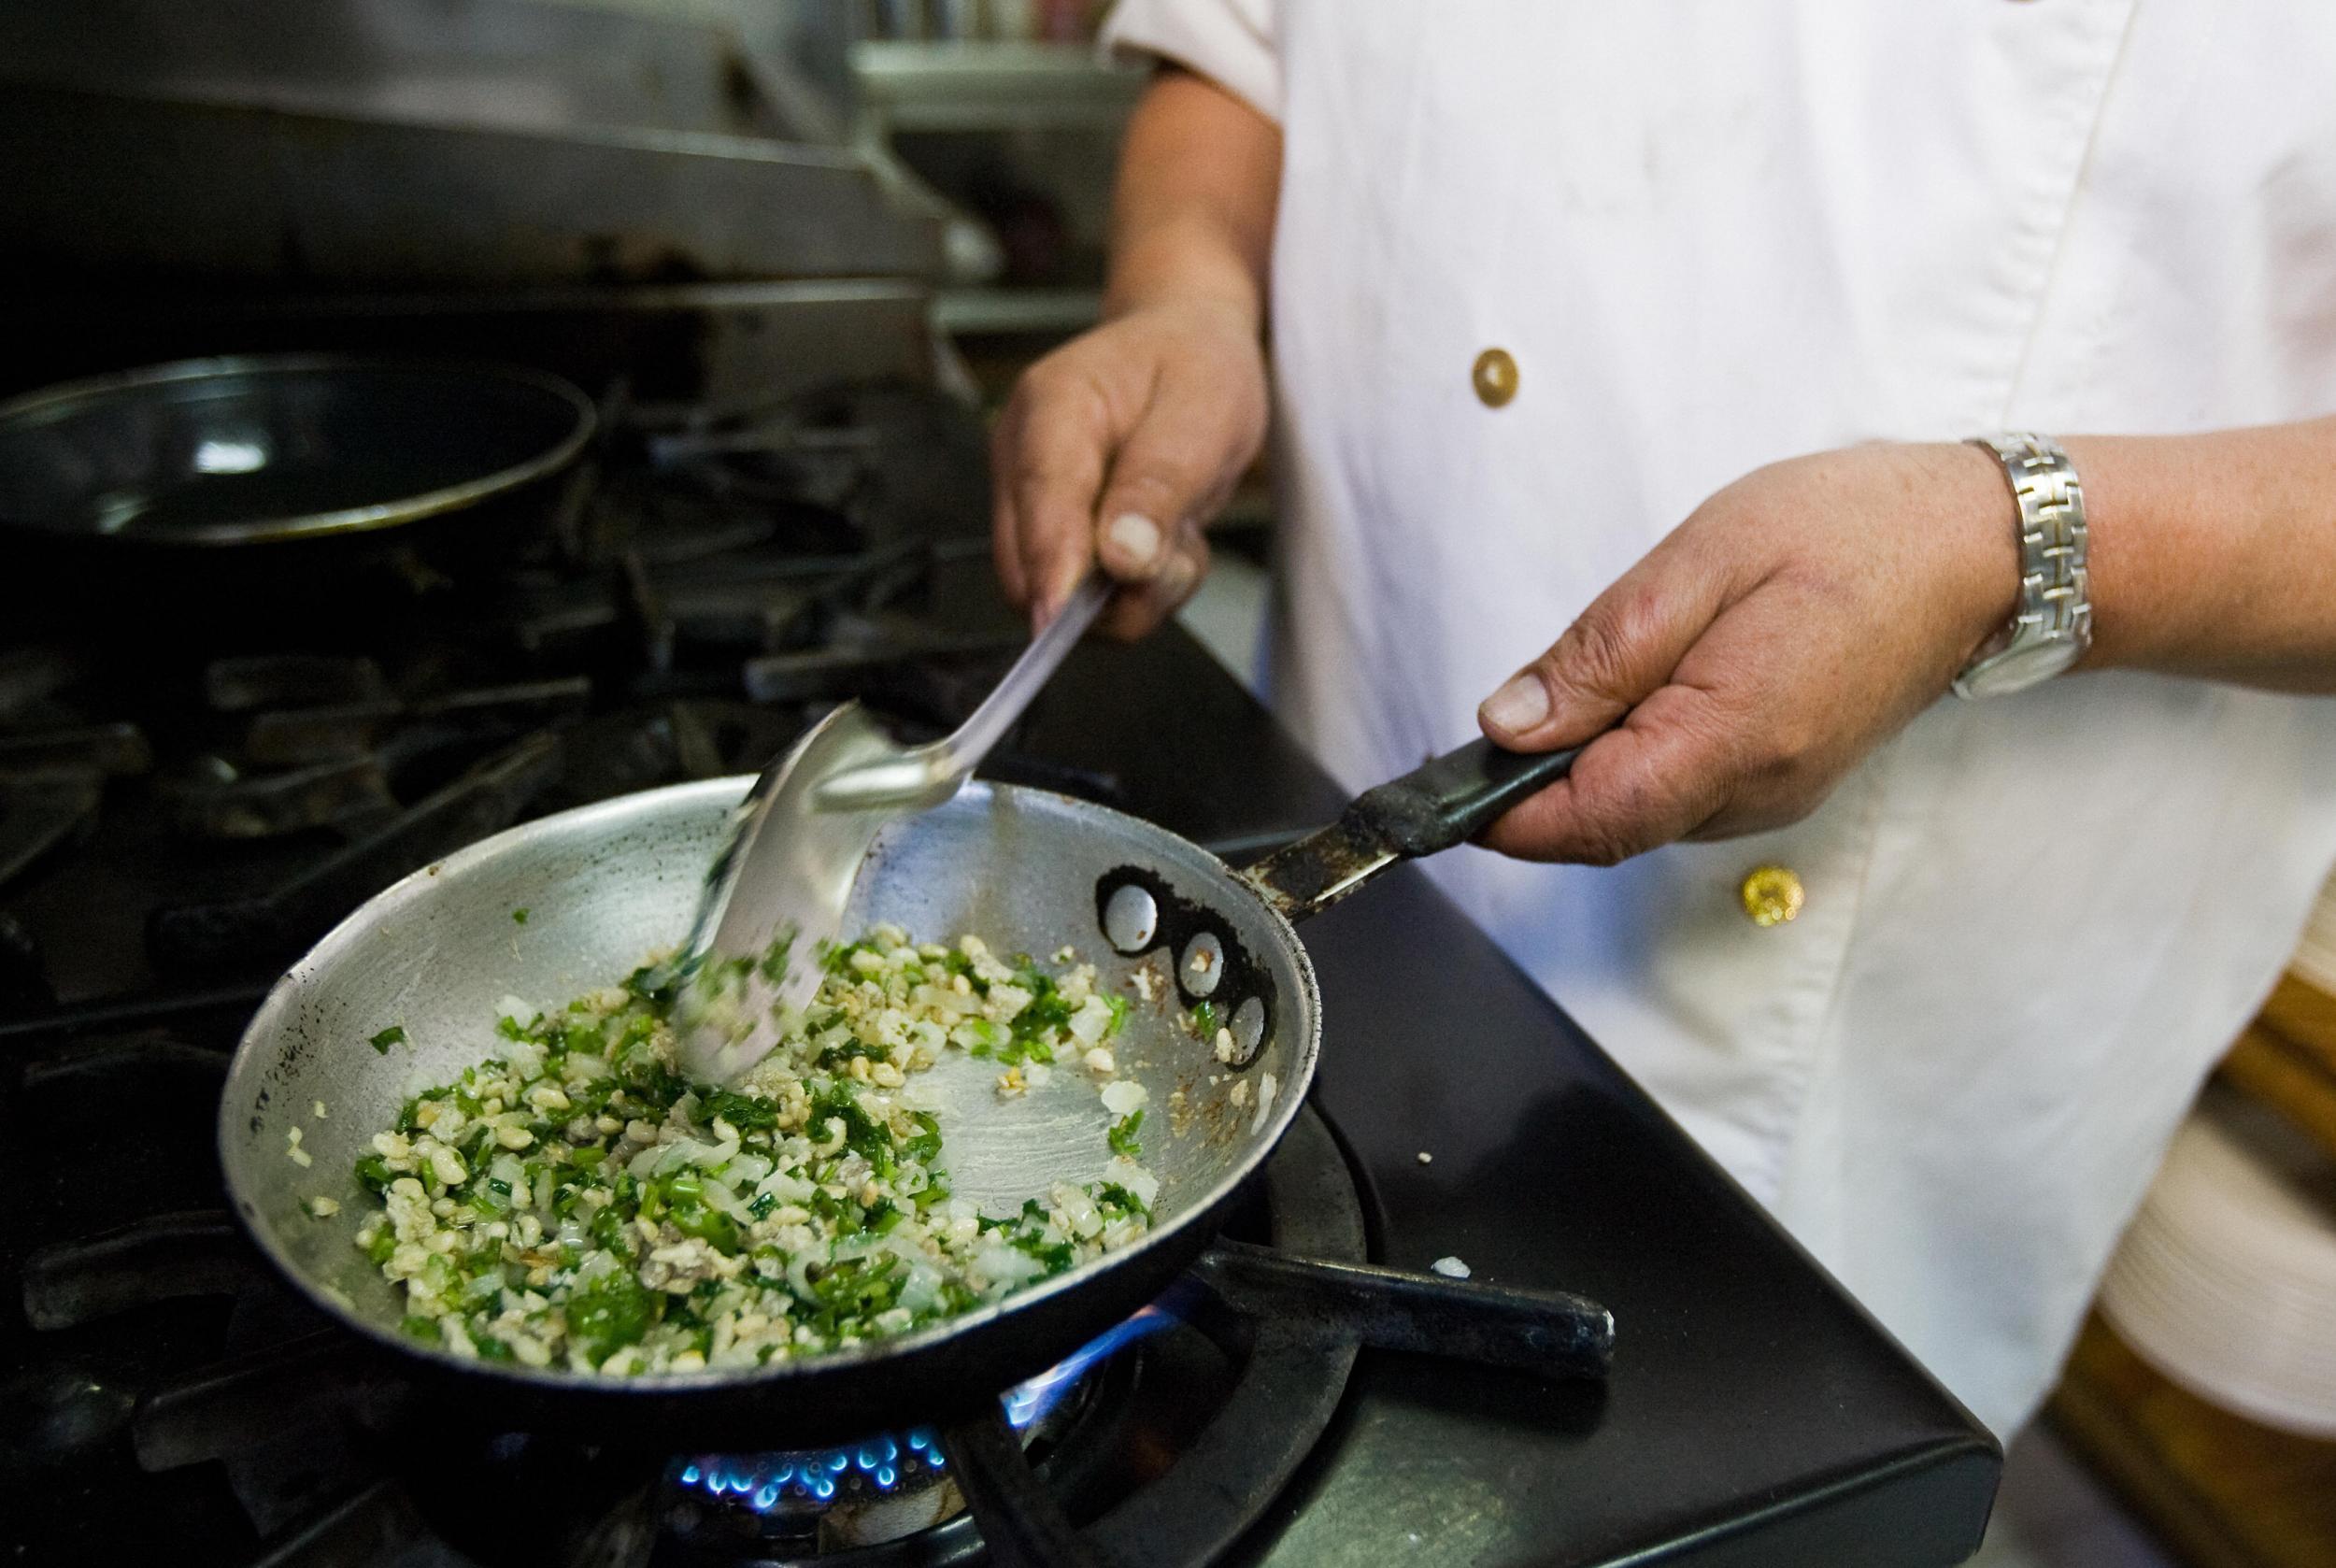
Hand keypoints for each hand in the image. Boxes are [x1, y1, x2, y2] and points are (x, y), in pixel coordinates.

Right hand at [991, 298, 1268, 637]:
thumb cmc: (1193, 365)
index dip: (1050, 563)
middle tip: (1182, 553)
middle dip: (1112, 591)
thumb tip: (1121, 559)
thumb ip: (1161, 484)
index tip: (1059, 618)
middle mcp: (1023, 456)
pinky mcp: (1052, 534)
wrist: (1186, 348)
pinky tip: (1165, 542)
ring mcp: (1031, 501)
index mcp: (1053, 405)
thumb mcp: (1203, 411)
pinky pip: (1084, 599)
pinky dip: (1136, 592)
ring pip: (1059, 595)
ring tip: (1181, 536)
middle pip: (1030, 566)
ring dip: (1134, 594)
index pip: (1041, 496)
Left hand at [1474, 442, 2019, 863]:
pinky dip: (1637, 751)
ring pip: (1635, 811)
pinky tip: (1662, 679)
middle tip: (1526, 692)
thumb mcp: (1702, 561)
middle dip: (1538, 779)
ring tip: (1622, 659)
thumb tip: (1507, 727)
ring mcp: (1771, 797)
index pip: (1586, 821)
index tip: (1443, 781)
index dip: (1501, 812)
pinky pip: (1676, 791)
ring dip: (1592, 758)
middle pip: (1601, 825)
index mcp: (1732, 738)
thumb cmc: (1852, 532)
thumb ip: (1601, 654)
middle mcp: (1753, 793)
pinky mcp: (1777, 784)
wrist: (1979, 550)